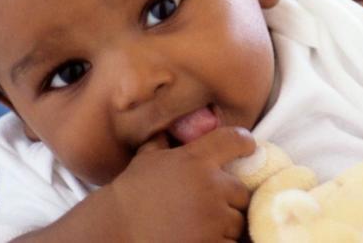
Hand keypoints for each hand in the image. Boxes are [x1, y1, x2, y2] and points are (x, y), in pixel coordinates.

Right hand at [96, 127, 255, 241]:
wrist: (115, 230)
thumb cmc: (129, 195)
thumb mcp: (146, 160)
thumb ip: (163, 143)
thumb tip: (167, 130)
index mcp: (197, 159)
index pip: (236, 140)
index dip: (244, 144)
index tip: (248, 149)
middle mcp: (211, 185)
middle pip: (242, 190)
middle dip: (230, 197)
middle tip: (211, 203)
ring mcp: (213, 217)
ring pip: (238, 218)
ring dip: (227, 222)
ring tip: (204, 224)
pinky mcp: (212, 242)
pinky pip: (232, 241)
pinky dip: (222, 240)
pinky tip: (204, 237)